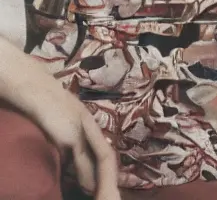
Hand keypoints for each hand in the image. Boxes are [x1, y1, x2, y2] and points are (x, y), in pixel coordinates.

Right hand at [0, 41, 119, 198]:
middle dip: (110, 177)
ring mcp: (83, 132)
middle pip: (105, 157)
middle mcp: (91, 129)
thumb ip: (68, 137)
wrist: (38, 90)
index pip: (103, 151)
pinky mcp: (71, 137)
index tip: (113, 183)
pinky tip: (90, 188)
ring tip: (104, 195)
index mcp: (91, 126)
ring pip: (99, 160)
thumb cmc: (47, 103)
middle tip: (115, 193)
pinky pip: (83, 160)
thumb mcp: (63, 121)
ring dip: (102, 180)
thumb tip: (68, 158)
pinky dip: (87, 175)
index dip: (108, 168)